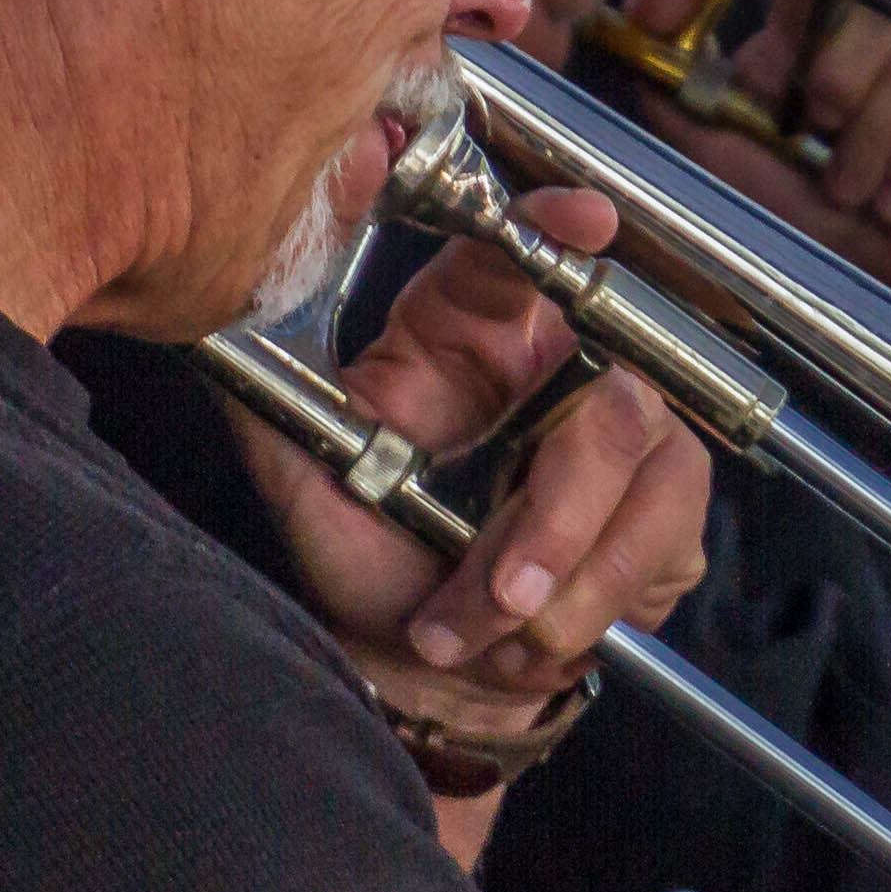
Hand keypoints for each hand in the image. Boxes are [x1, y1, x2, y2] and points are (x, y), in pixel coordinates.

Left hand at [236, 185, 712, 732]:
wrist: (418, 670)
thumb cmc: (370, 562)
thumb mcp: (307, 484)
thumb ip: (277, 408)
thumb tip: (225, 323)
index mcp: (469, 336)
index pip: (520, 257)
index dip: (559, 229)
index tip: (587, 222)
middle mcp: (561, 373)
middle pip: (613, 392)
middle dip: (558, 510)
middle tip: (504, 588)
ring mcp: (630, 443)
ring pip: (644, 476)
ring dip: (562, 578)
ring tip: (483, 629)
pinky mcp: (666, 516)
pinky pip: (663, 544)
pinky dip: (592, 607)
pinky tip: (531, 638)